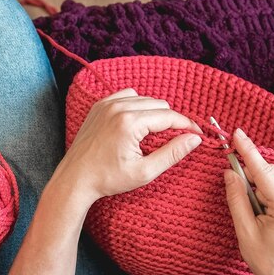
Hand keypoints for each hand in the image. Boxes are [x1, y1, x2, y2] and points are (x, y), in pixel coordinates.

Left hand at [52, 88, 201, 205]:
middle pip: (159, 105)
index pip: (169, 116)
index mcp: (130, 122)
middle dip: (171, 120)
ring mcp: (107, 104)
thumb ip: (172, 153)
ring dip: (154, 113)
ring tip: (155, 133)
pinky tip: (137, 123)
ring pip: (144, 98)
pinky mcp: (99, 105)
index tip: (198, 134)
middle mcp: (118, 107)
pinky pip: (127, 95)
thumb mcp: (145, 171)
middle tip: (176, 138)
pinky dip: (137, 105)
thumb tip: (194, 139)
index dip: (187, 125)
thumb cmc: (108, 179)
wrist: (75, 179)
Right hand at [224, 128, 273, 274]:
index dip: (248, 151)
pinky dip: (266, 189)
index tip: (237, 134)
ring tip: (247, 205)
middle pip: (270, 172)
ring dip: (258, 182)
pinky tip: (257, 205)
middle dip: (250, 170)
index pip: (264, 171)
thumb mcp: (245, 230)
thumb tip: (230, 173)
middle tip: (230, 172)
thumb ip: (237, 198)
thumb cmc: (267, 262)